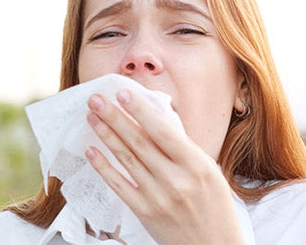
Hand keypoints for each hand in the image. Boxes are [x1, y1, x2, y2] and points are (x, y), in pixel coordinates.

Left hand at [84, 89, 243, 244]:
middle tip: (96, 99)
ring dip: (106, 135)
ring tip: (92, 117)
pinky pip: (119, 185)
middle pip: (139, 142)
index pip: (163, 131)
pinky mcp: (145, 212)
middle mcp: (177, 180)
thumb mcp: (209, 173)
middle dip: (115, 117)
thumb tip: (155, 120)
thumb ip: (183, 149)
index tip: (122, 93)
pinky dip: (103, 167)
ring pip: (126, 159)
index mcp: (197, 166)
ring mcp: (159, 197)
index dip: (140, 111)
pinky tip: (91, 151)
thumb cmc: (214, 208)